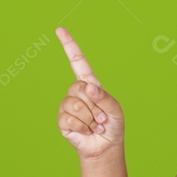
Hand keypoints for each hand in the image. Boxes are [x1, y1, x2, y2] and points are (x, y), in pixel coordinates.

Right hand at [56, 27, 124, 158]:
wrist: (104, 146)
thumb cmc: (112, 125)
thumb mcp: (116, 109)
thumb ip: (105, 97)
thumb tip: (88, 87)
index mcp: (90, 84)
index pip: (78, 62)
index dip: (69, 46)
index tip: (60, 30)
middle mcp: (76, 92)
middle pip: (78, 87)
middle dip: (94, 105)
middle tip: (102, 117)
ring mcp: (67, 105)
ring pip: (74, 104)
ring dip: (90, 118)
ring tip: (95, 124)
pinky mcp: (62, 120)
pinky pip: (69, 118)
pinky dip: (82, 127)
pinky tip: (86, 131)